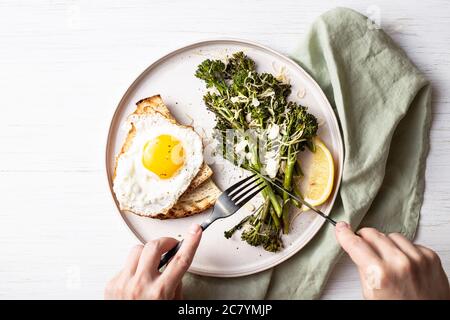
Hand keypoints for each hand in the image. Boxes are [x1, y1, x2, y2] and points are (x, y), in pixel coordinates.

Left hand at [105, 223, 201, 299]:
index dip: (191, 242)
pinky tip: (137, 279)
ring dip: (147, 253)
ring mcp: (124, 283)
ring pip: (137, 250)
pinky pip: (125, 265)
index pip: (180, 260)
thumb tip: (174, 267)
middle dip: (165, 242)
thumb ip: (174, 285)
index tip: (195, 231)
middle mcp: (141, 285)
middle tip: (170, 245)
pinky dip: (134, 268)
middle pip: (155, 247)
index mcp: (160, 293)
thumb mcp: (172, 306)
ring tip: (152, 262)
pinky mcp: (111, 284)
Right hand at [335, 222, 449, 299]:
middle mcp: (399, 263)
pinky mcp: (431, 257)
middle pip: (373, 234)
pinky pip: (410, 243)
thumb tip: (356, 247)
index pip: (356, 244)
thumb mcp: (371, 293)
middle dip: (365, 238)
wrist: (428, 317)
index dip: (345, 234)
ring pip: (391, 236)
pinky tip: (403, 263)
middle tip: (364, 246)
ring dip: (386, 244)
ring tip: (388, 260)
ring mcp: (418, 258)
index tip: (341, 228)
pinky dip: (403, 249)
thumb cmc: (398, 308)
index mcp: (379, 275)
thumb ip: (363, 268)